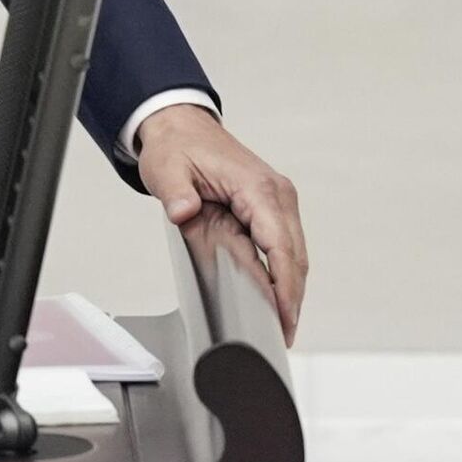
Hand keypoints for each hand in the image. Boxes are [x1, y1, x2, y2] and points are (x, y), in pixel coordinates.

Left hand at [136, 104, 306, 345]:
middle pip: (295, 257)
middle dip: (292, 298)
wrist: (181, 127)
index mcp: (257, 187)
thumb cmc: (177, 147)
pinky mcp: (271, 208)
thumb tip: (184, 211)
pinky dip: (283, 273)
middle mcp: (277, 195)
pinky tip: (276, 298)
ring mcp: (278, 202)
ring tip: (282, 325)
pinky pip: (283, 246)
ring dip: (291, 289)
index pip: (279, 245)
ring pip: (294, 255)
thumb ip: (176, 192)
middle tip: (283, 334)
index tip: (285, 316)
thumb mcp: (167, 168)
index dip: (284, 286)